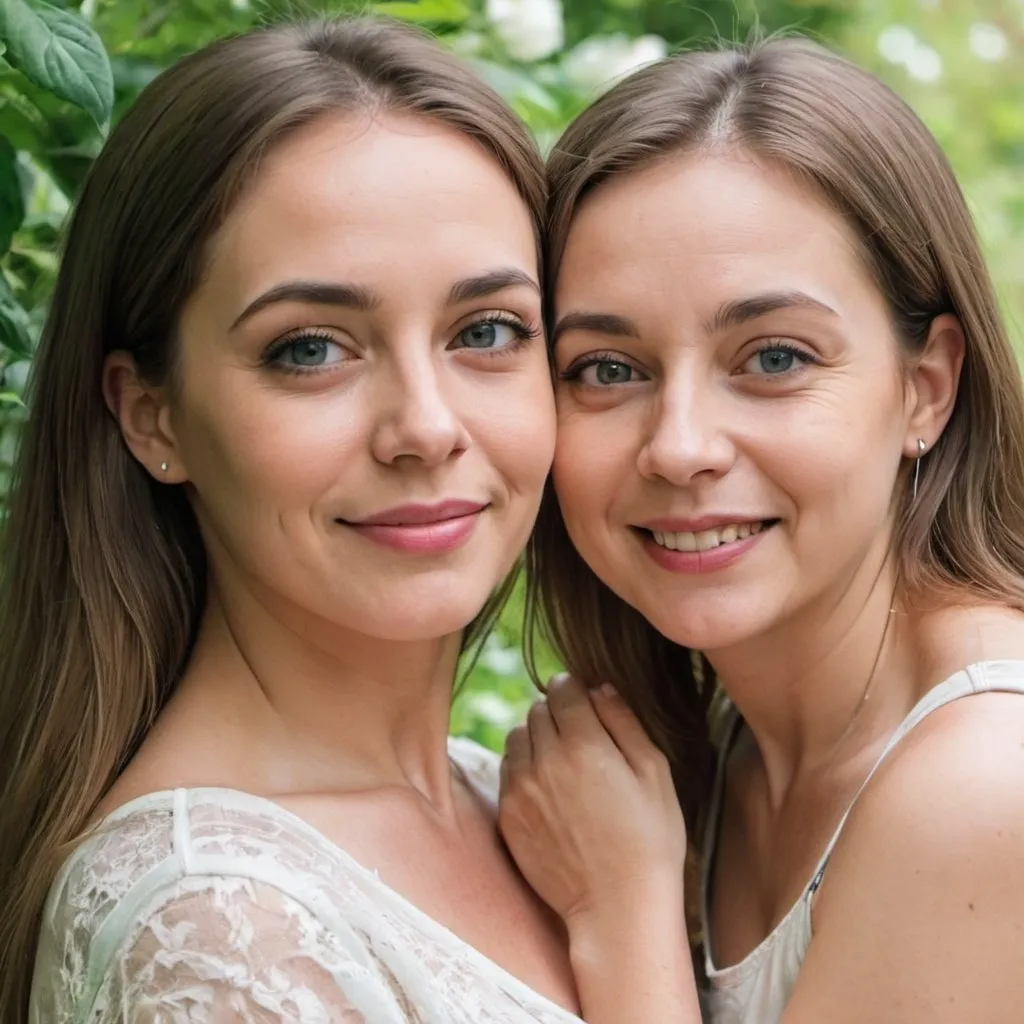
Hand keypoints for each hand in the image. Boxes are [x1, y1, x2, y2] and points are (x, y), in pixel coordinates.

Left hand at [498, 674, 686, 927]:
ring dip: (536, 737)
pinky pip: (508, 770)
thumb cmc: (649, 840)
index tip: (583, 697)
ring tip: (562, 759)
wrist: (617, 907)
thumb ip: (624, 721)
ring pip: (517, 736)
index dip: (574, 687)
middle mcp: (545, 761)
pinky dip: (524, 767)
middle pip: (537, 709)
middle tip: (580, 733)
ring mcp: (520, 789)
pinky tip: (549, 787)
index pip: (562, 689)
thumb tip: (599, 687)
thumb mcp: (654, 773)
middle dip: (557, 711)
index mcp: (585, 744)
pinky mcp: (507, 815)